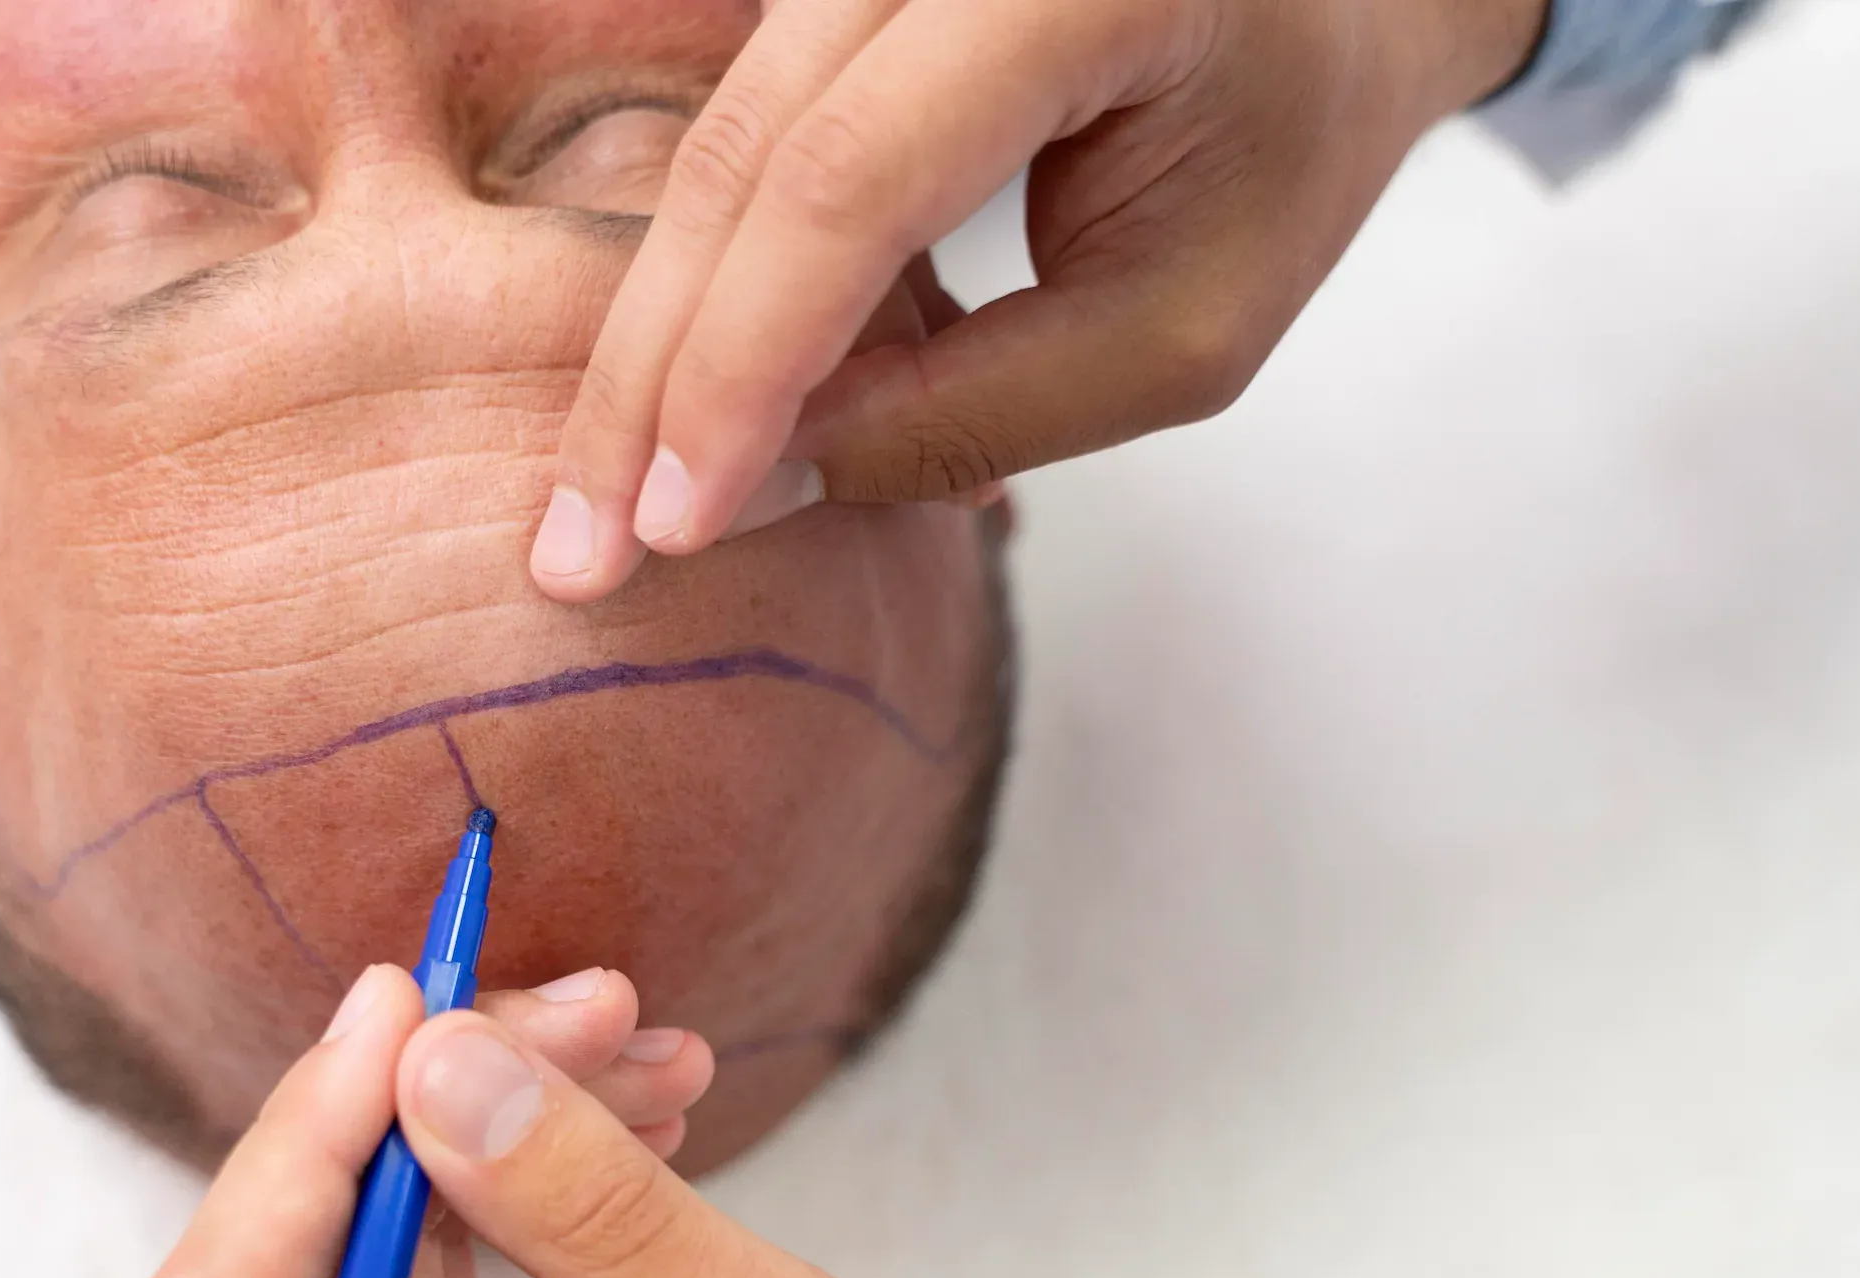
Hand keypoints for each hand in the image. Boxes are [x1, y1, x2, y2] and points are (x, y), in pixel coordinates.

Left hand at [139, 962, 1058, 1277]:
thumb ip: (607, 1223)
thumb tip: (437, 1059)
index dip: (306, 1141)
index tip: (415, 1001)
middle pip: (290, 1266)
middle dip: (432, 1100)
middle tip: (595, 1006)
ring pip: (354, 1247)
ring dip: (488, 1120)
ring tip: (641, 1057)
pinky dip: (511, 1182)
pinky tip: (619, 1128)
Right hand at [527, 0, 1546, 598]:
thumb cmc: (1283, 151)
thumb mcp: (1181, 331)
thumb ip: (982, 407)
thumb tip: (766, 477)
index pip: (850, 183)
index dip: (745, 365)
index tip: (676, 528)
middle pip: (742, 159)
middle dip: (649, 376)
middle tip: (576, 553)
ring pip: (714, 148)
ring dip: (664, 344)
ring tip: (627, 509)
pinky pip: (744, 141)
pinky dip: (723, 290)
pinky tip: (718, 413)